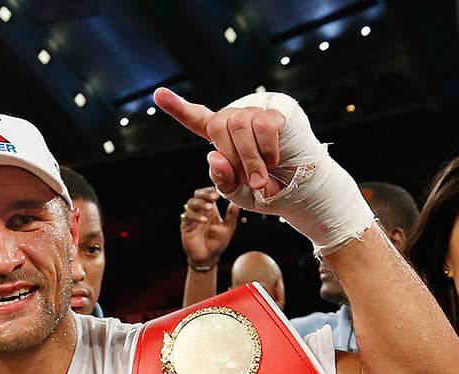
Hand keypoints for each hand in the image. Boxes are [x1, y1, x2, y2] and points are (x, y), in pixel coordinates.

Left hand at [155, 88, 372, 254]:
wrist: (300, 193)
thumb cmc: (268, 192)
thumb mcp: (237, 193)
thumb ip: (221, 179)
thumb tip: (212, 155)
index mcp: (223, 138)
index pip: (197, 119)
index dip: (177, 108)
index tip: (158, 95)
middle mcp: (237, 119)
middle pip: (218, 125)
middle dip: (232, 158)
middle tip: (251, 180)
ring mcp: (257, 111)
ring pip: (239, 125)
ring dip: (251, 159)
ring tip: (262, 178)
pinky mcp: (277, 110)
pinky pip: (262, 125)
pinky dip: (266, 150)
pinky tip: (275, 161)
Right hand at [181, 187, 239, 267]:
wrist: (208, 257)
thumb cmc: (217, 242)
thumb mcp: (228, 228)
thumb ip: (232, 215)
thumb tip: (237, 202)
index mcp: (210, 209)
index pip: (208, 193)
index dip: (212, 190)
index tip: (220, 192)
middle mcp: (200, 211)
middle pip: (197, 194)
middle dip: (205, 193)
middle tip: (214, 196)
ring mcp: (192, 217)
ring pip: (191, 203)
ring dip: (200, 204)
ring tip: (210, 208)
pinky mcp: (186, 226)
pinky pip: (187, 217)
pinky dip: (195, 217)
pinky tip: (204, 220)